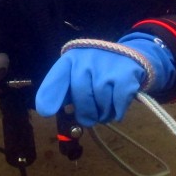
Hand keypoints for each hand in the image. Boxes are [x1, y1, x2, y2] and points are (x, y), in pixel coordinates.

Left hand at [36, 32, 174, 126]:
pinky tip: (117, 105)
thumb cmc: (97, 71)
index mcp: (71, 59)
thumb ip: (64, 91)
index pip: (58, 77)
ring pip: (101, 104)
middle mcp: (87, 59)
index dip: (50, 95)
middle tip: (89, 118)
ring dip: (103, 114)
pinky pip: (118, 106)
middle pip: (81, 97)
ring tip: (105, 108)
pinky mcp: (126, 75)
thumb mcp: (78, 74)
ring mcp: (107, 66)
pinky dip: (117, 112)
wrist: (130, 57)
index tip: (45, 112)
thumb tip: (49, 110)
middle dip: (86, 113)